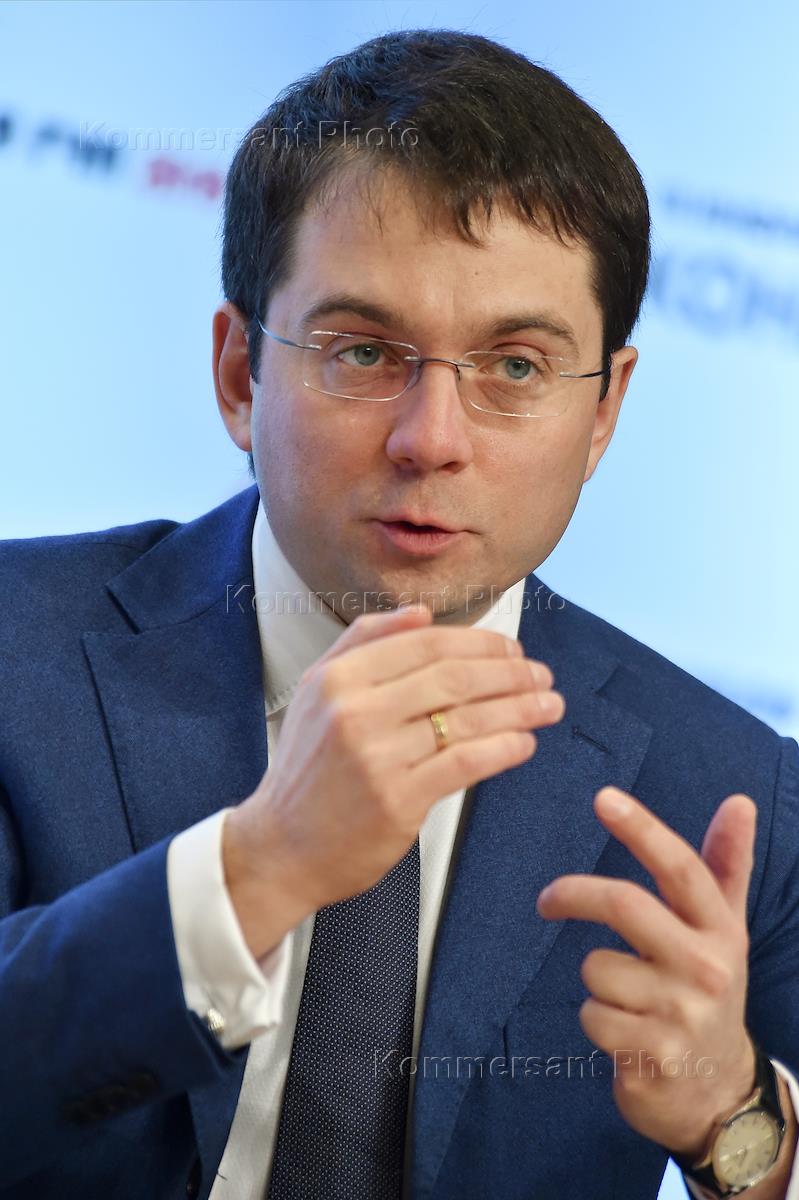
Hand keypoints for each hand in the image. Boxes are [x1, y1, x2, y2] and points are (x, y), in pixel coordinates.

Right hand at [225, 604, 564, 956]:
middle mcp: (355, 711)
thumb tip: (421, 613)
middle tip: (541, 675)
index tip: (512, 648)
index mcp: (339, 678)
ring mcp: (377, 756)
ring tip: (549, 705)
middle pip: (453, 677)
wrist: (281, 847)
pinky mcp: (398, 800)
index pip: (426, 644)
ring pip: (467, 719)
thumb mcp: (316, 691)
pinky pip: (466, 764)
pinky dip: (503, 749)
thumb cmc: (306, 771)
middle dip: (510, 672)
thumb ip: (364, 642)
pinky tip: (524, 743)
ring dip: (520, 708)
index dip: (480, 643)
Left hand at [536, 786, 757, 1159]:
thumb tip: (739, 800)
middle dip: (574, 894)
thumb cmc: (707, 989)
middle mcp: (706, 967)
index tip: (603, 797)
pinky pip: (591, 1014)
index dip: (642, 830)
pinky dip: (595, 1019)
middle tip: (547, 900)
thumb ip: (726, 865)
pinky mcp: (653, 1054)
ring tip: (624, 997)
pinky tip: (624, 1032)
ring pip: (595, 967)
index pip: (682, 869)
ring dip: (594, 978)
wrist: (718, 1091)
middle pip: (625, 905)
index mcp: (720, 929)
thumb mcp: (723, 929)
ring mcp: (681, 1014)